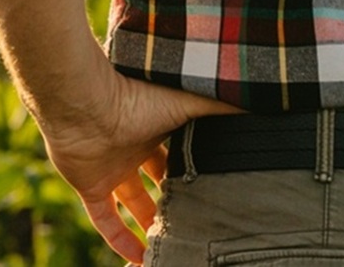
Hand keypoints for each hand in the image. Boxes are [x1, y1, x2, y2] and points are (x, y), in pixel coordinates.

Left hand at [38, 70, 239, 262]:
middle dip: (175, 197)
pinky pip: (104, 219)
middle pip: (157, 178)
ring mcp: (110, 167)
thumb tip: (259, 104)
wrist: (83, 99)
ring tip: (173, 243)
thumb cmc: (136, 94)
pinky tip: (138, 257)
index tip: (216, 188)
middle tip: (197, 220)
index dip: (194, 168)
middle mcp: (133, 146)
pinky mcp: (89, 184)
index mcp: (155, 125)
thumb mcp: (187, 102)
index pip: (179, 152)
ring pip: (133, 202)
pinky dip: (118, 238)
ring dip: (149, 223)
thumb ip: (220, 106)